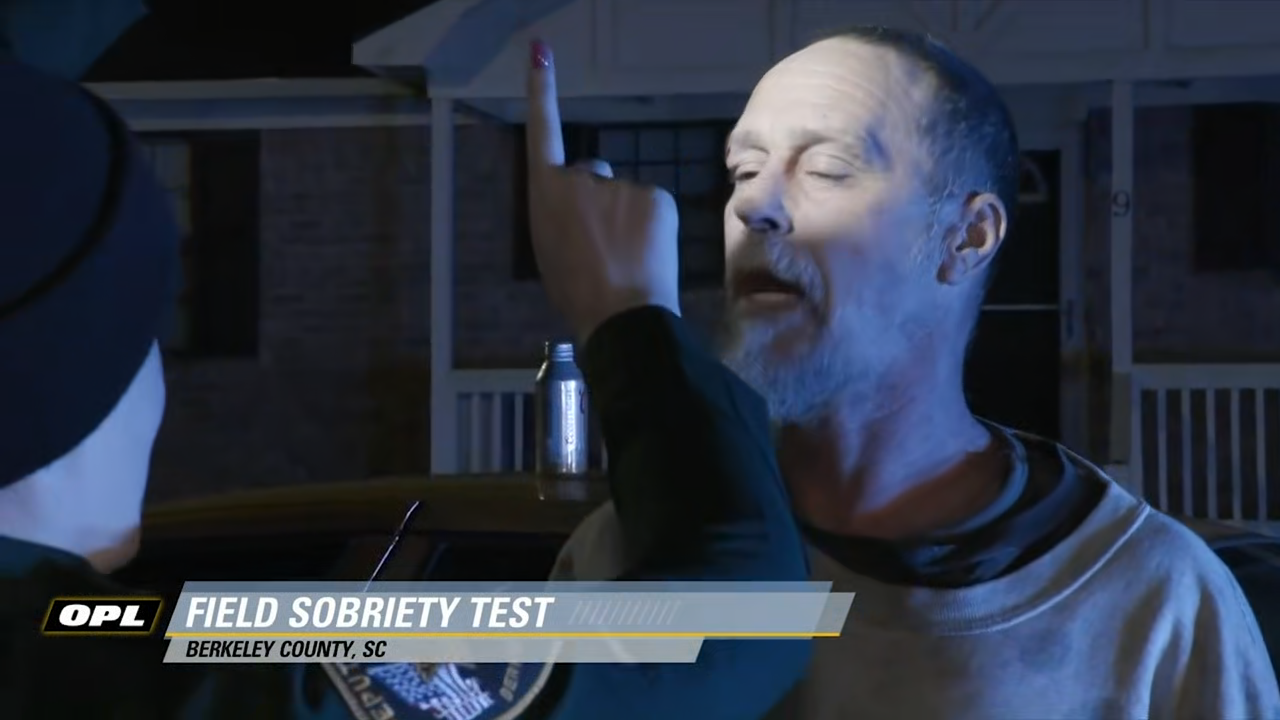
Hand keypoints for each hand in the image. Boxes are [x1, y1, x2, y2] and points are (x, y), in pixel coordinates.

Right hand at [525, 40, 680, 342]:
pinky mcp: (655, 195)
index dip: (542, 91)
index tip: (541, 51)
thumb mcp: (550, 250)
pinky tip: (646, 254)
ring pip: (624, 197)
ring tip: (624, 259)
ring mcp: (621, 185)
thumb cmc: (577, 293)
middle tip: (601, 247)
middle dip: (597, 202)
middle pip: (592, 177)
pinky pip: (651, 205)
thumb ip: (562, 216)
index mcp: (546, 194)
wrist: (620, 316)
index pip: (543, 131)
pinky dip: (651, 226)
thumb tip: (581, 212)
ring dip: (626, 219)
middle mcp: (581, 178)